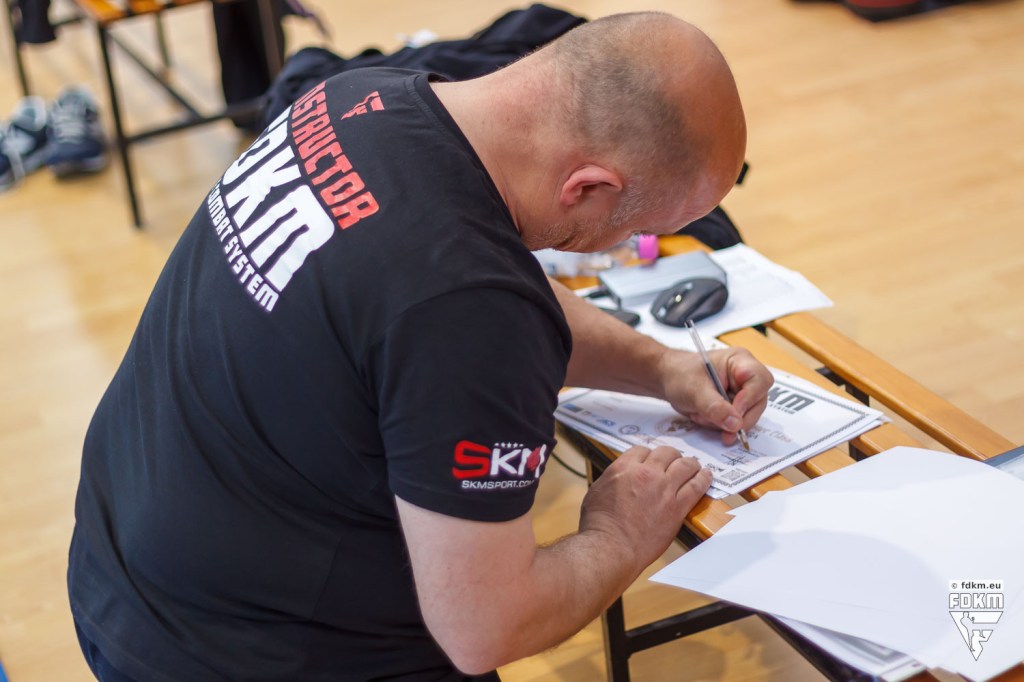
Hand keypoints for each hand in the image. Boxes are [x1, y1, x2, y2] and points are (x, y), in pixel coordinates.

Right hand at [579, 445, 711, 570]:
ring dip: (690, 464)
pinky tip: (706, 476)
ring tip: (693, 467)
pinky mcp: (678, 507)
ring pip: (685, 465)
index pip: (642, 450)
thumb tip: (619, 478)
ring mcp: (664, 489)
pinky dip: (704, 479)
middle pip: (666, 452)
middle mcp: (646, 473)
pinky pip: (697, 486)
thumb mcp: (597, 490)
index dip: (648, 455)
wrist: (611, 546)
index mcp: (624, 467)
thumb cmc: (600, 524)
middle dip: (670, 456)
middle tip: (673, 462)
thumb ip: (613, 479)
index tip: (652, 461)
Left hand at [660, 347, 772, 445]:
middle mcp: (745, 376)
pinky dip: (720, 425)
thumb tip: (735, 424)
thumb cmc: (679, 374)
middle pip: (758, 402)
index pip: (760, 380)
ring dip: (725, 423)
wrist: (667, 379)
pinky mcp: (735, 405)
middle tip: (721, 429)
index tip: (734, 414)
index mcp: (739, 361)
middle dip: (738, 418)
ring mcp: (741, 392)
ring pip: (747, 416)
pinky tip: (704, 417)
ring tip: (701, 415)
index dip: (749, 399)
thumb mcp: (694, 390)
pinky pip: (736, 422)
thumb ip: (714, 407)